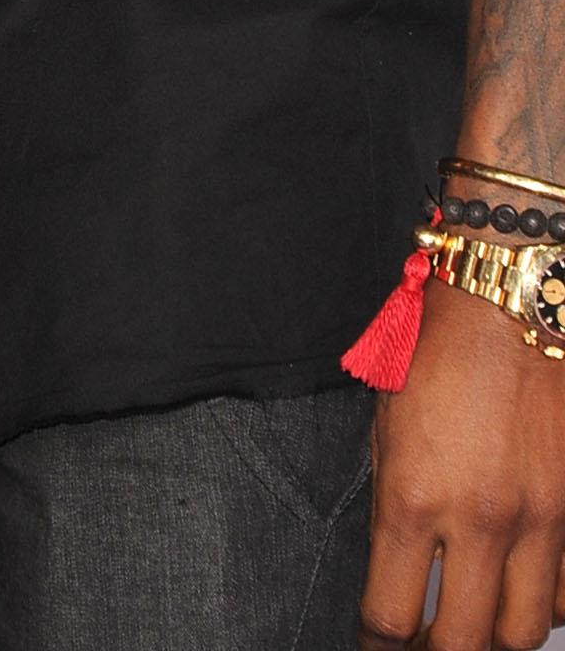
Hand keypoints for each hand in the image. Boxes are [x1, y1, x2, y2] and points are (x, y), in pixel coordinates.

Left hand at [362, 279, 564, 647]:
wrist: (507, 303)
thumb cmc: (438, 350)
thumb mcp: (386, 424)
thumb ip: (394, 500)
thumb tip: (397, 566)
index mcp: (413, 497)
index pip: (391, 615)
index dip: (377, 646)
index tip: (374, 647)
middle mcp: (479, 520)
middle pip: (462, 645)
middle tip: (424, 649)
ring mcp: (537, 520)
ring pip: (524, 632)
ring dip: (495, 640)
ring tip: (474, 629)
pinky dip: (546, 605)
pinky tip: (522, 593)